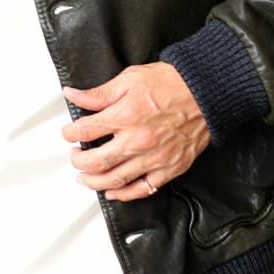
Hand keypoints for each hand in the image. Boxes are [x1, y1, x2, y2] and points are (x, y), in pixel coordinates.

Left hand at [62, 63, 209, 201]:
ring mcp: (153, 158)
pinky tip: (112, 191)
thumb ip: (98, 93)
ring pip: (114, 180)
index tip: (68, 133)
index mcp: (124, 116)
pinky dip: (123, 194)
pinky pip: (142, 189)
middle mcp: (137, 141)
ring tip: (84, 176)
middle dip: (78, 160)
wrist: (205, 93)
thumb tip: (73, 95)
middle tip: (75, 155)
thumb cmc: (170, 83)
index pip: (85, 131)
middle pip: (95, 161)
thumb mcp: (129, 80)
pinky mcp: (169, 169)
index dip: (69, 133)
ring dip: (93, 181)